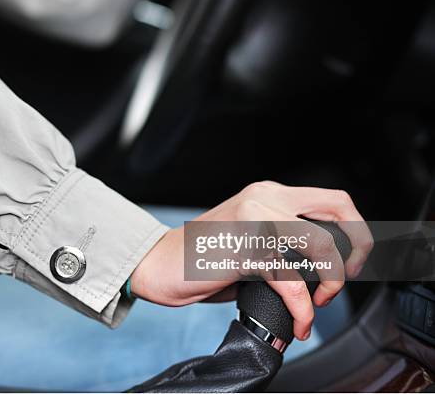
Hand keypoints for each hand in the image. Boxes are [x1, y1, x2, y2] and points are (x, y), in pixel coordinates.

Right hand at [130, 181, 372, 339]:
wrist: (158, 263)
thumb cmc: (200, 257)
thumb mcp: (247, 237)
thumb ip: (280, 242)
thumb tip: (317, 270)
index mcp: (266, 193)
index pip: (330, 199)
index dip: (354, 229)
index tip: (351, 261)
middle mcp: (264, 199)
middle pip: (338, 208)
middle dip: (357, 247)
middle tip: (346, 277)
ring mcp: (254, 221)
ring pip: (320, 245)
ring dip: (331, 281)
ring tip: (317, 303)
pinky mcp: (244, 250)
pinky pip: (290, 281)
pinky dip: (302, 308)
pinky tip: (300, 320)